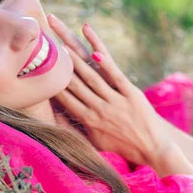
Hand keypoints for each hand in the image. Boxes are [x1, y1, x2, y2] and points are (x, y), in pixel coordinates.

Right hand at [48, 15, 174, 166]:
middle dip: (59, 65)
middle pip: (74, 84)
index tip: (39, 67)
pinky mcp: (131, 94)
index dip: (51, 82)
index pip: (64, 98)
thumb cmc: (121, 146)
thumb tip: (54, 120)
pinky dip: (105, 62)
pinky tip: (95, 51)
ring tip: (63, 43)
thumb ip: (75, 130)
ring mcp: (116, 101)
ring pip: (92, 76)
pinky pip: (115, 74)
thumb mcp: (94, 142)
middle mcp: (100, 110)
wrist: (152, 149)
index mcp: (89, 120)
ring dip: (77, 59)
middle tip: (46, 48)